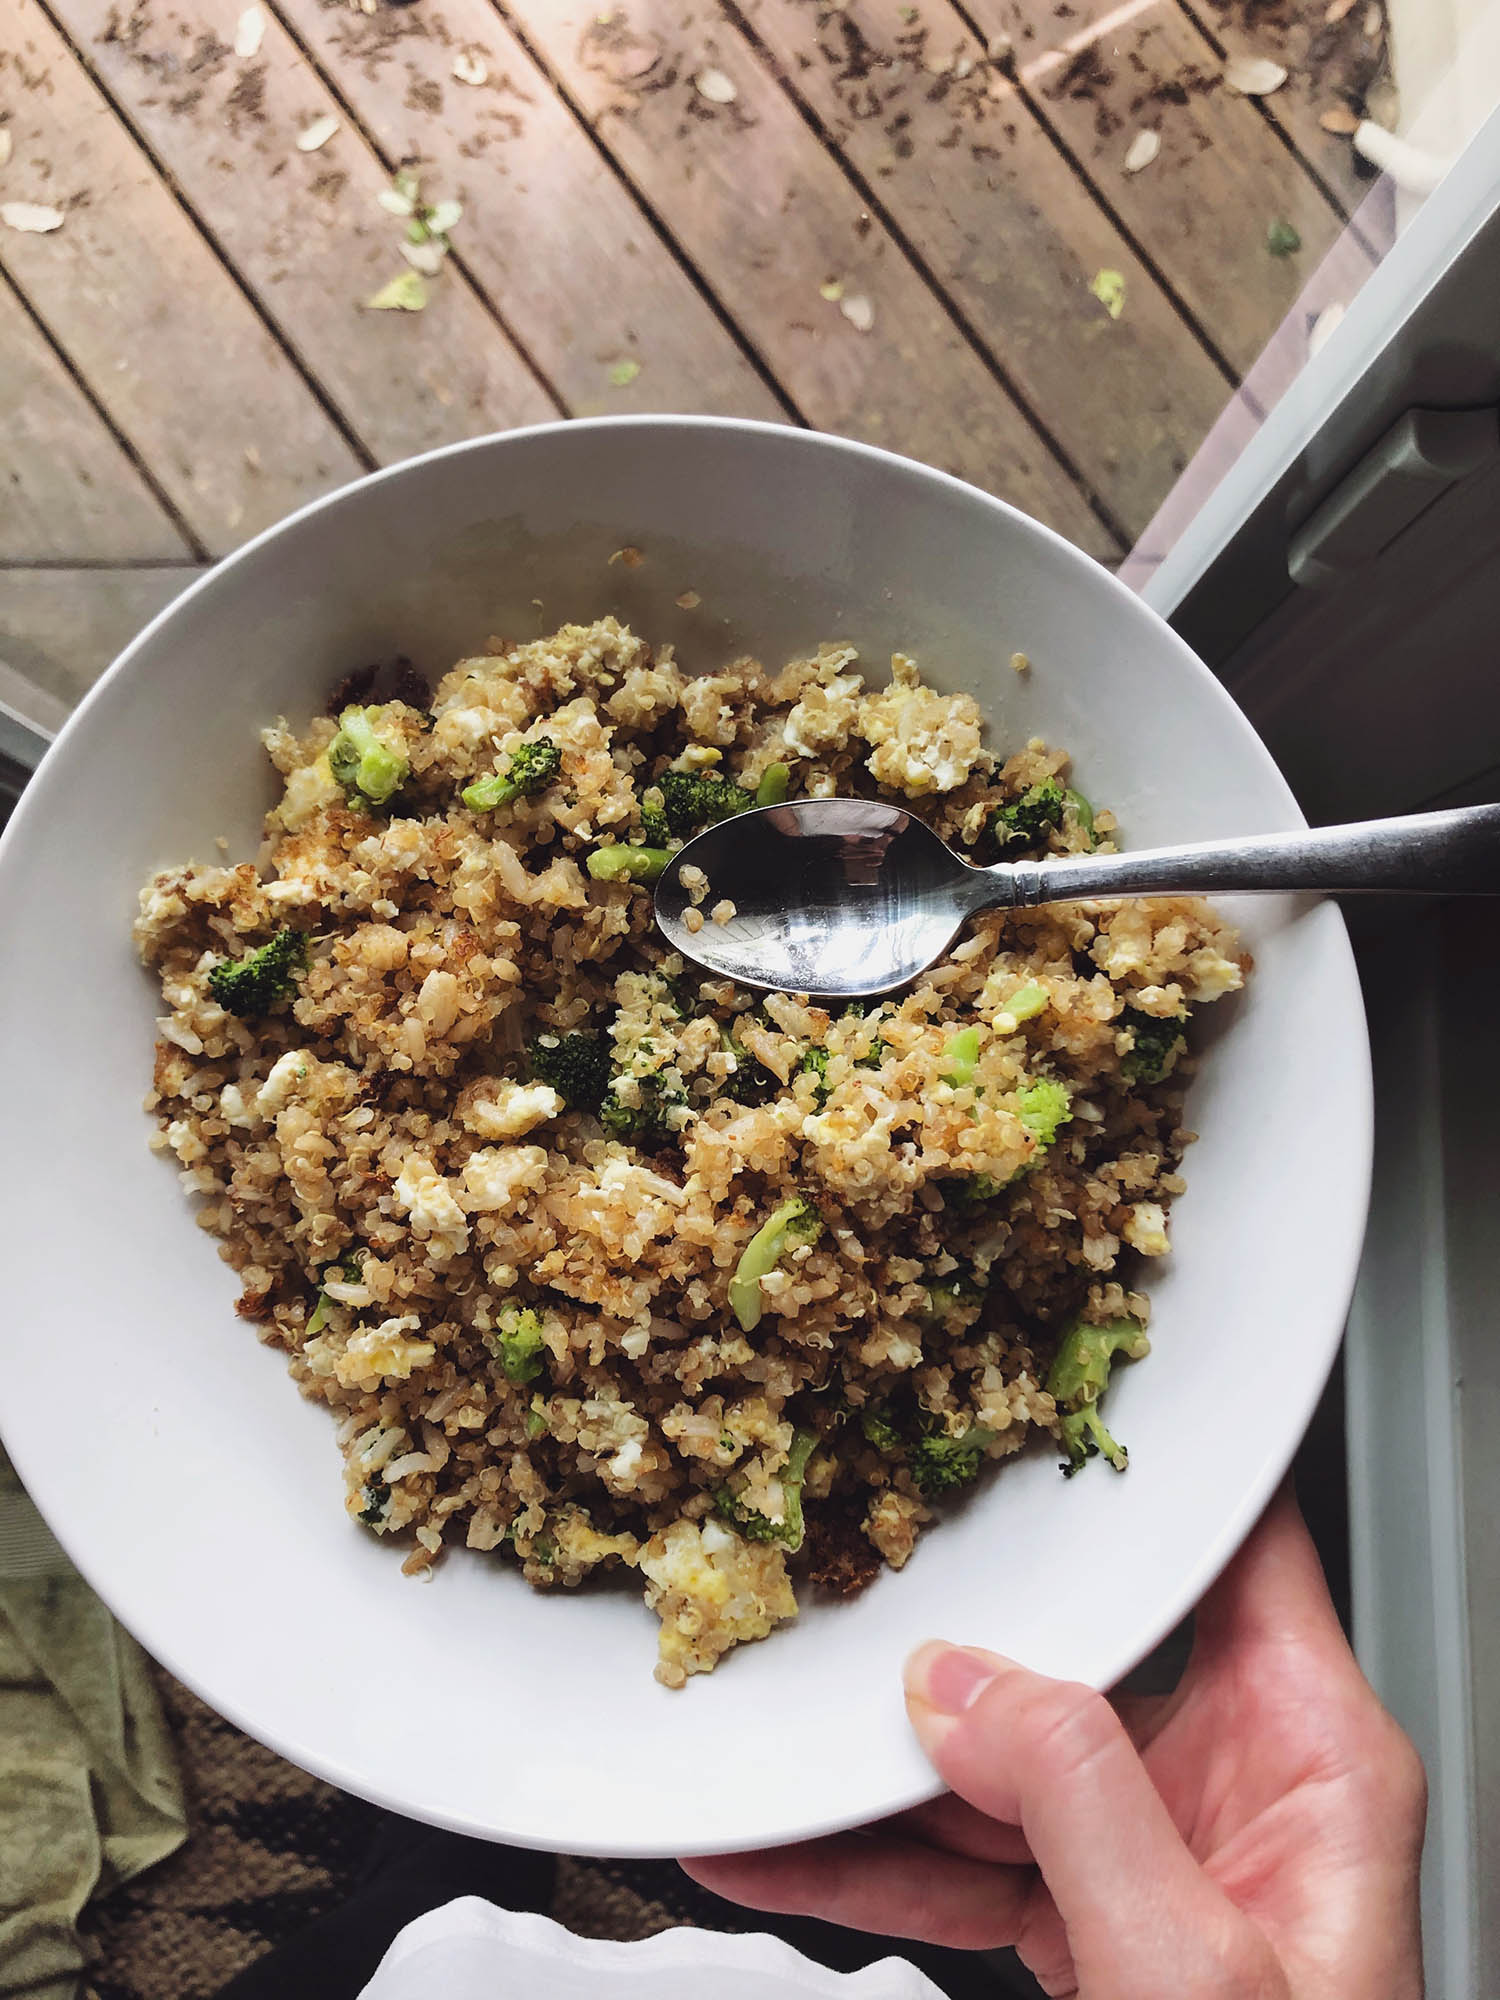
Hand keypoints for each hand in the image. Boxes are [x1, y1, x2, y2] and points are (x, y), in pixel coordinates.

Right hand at [683, 1486, 1426, 1997]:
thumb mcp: (1191, 1964)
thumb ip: (1073, 1798)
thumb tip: (957, 1684)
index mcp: (1312, 1745)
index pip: (1236, 1540)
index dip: (1151, 1456)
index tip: (1042, 1389)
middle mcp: (1237, 1774)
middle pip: (1081, 1641)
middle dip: (955, 1620)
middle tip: (849, 1577)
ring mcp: (1157, 1845)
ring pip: (998, 1756)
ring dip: (877, 1758)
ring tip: (771, 1729)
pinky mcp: (1091, 1916)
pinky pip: (966, 1857)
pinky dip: (870, 1860)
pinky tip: (782, 1848)